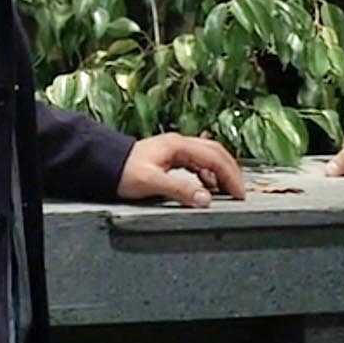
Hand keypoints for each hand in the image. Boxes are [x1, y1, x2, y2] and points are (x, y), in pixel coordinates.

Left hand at [117, 133, 246, 206]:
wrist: (103, 165)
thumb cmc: (124, 172)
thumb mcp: (152, 183)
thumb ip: (180, 190)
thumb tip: (206, 198)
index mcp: (178, 146)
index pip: (215, 158)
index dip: (231, 176)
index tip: (240, 194)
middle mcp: (180, 143)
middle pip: (216, 153)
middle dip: (231, 172)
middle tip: (240, 193)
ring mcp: (176, 149)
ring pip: (209, 156)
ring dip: (222, 172)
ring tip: (228, 191)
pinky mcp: (171, 156)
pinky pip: (199, 161)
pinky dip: (209, 173)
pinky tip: (208, 186)